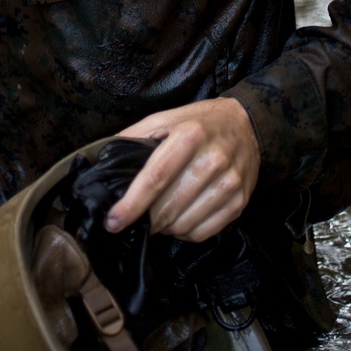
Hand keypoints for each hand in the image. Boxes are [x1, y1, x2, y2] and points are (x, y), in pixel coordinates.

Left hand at [105, 98, 260, 242]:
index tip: (114, 221)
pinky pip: (203, 233)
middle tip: (138, 217)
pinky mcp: (239, 202)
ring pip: (184, 224)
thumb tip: (104, 159)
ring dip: (165, 227)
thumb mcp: (166, 118)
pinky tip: (179, 219)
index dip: (132, 204)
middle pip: (168, 206)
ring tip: (160, 215)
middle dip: (146, 219)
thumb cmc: (200, 123)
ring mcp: (229, 183)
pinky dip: (184, 233)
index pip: (155, 178)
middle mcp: (212, 160)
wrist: (246, 126)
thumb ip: (135, 136)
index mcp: (189, 135)